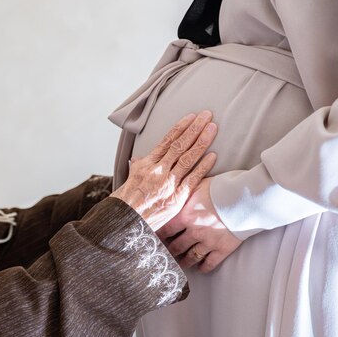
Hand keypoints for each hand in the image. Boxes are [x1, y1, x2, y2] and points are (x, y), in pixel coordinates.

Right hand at [111, 111, 216, 230]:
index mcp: (146, 164)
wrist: (124, 221)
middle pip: (180, 145)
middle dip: (195, 128)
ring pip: (188, 158)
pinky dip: (202, 166)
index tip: (191, 117)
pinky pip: (192, 179)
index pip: (167, 140)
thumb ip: (137, 167)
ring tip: (212, 128)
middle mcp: (158, 170)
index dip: (181, 127)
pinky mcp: (176, 197)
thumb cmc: (125, 202)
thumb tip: (138, 160)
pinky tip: (212, 155)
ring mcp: (168, 183)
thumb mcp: (129, 179)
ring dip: (202, 141)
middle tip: (207, 115)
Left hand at [157, 178, 241, 272]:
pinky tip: (200, 269)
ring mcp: (208, 242)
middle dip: (169, 250)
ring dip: (184, 262)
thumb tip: (174, 186)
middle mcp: (194, 231)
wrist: (246, 199)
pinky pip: (211, 262)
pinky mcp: (223, 248)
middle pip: (176, 246)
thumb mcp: (198, 184)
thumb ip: (185, 189)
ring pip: (191, 256)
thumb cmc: (222, 187)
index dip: (158, 235)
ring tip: (180, 264)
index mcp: (185, 216)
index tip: (153, 239)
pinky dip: (204, 267)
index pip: (166, 229)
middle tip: (164, 254)